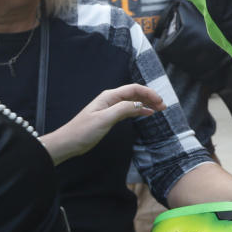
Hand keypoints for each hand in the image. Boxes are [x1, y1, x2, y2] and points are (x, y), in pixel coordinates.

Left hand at [40, 84, 163, 165]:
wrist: (68, 143)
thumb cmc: (83, 131)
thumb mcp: (105, 119)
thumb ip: (123, 109)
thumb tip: (141, 105)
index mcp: (110, 96)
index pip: (134, 89)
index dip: (149, 93)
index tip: (161, 101)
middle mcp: (111, 99)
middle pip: (135, 94)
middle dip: (150, 98)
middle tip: (164, 106)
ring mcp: (110, 107)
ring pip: (133, 101)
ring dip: (147, 103)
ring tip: (159, 109)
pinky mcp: (110, 116)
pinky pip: (129, 109)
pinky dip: (140, 110)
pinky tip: (146, 113)